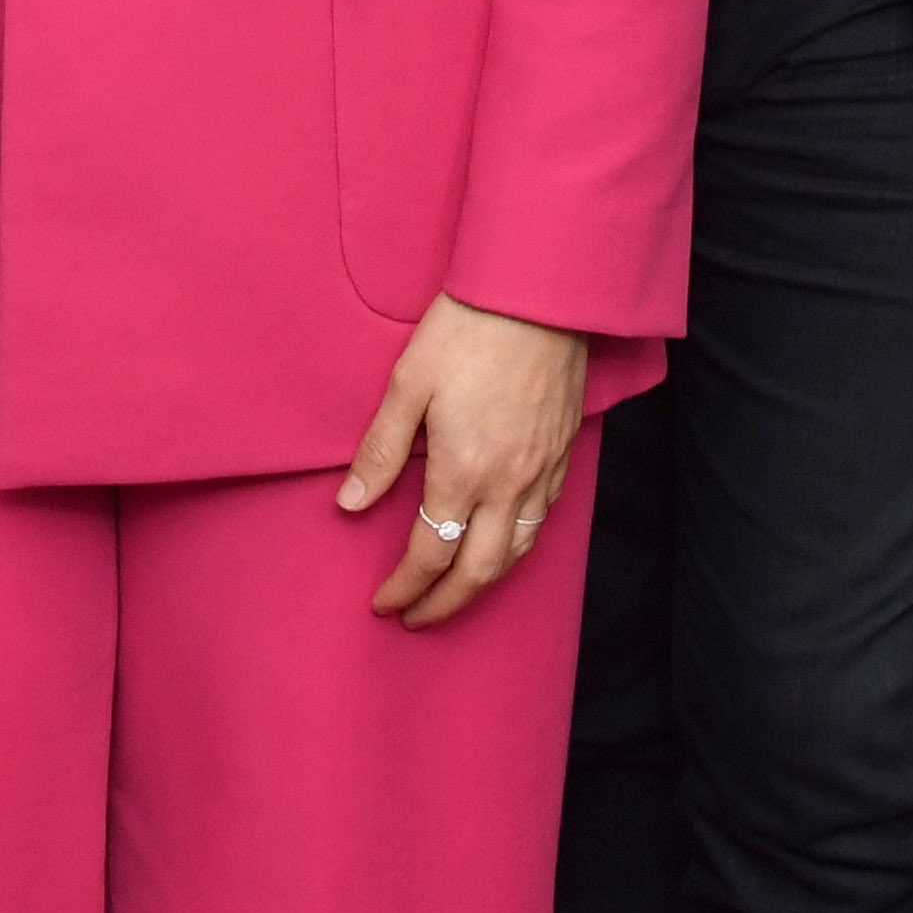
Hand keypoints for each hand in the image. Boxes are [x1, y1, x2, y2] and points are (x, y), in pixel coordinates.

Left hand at [338, 294, 589, 627]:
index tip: (385, 602)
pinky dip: (518, 547)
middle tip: (417, 618)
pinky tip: (502, 544)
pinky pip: (543, 521)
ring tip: (457, 594)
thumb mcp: (408, 384)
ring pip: (517, 553)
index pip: (430, 554)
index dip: (405, 586)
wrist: (539, 294)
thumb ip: (380, 452)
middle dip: (445, 605)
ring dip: (484, 584)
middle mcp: (508, 484)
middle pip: (478, 571)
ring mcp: (542, 472)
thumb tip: (348, 505)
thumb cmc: (467, 330)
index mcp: (463, 472)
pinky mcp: (564, 454)